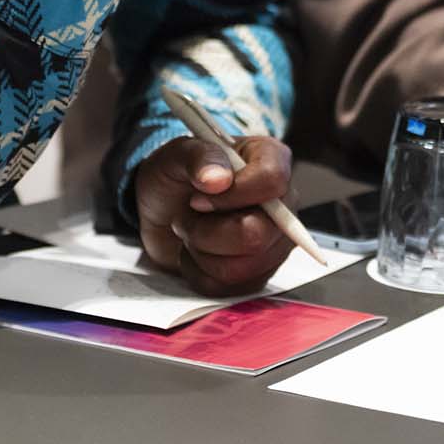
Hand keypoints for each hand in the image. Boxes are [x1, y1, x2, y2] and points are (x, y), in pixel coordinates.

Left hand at [135, 135, 294, 295]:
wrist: (162, 211)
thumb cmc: (175, 178)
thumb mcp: (176, 155)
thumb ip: (197, 157)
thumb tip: (217, 179)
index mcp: (270, 160)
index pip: (272, 181)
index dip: (234, 194)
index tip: (199, 197)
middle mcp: (281, 204)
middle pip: (257, 234)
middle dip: (208, 232)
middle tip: (188, 215)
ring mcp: (274, 242)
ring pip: (241, 268)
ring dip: (201, 251)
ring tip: (192, 231)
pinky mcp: (258, 273)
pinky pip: (230, 288)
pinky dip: (200, 272)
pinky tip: (196, 251)